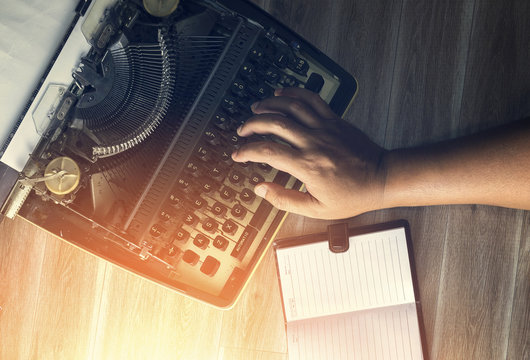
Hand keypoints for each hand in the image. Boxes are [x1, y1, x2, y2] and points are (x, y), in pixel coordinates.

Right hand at [231, 87, 386, 218]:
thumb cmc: (353, 195)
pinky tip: (281, 94)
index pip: (267, 152)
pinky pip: (311, 99)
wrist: (381, 178)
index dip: (247, 152)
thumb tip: (261, 189)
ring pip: (290, 107)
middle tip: (242, 131)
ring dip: (268, 105)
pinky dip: (293, 93)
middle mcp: (313, 142)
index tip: (238, 154)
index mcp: (307, 165)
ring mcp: (324, 128)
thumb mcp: (317, 208)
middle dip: (252, 124)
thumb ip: (285, 199)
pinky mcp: (334, 120)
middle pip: (274, 123)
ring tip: (255, 109)